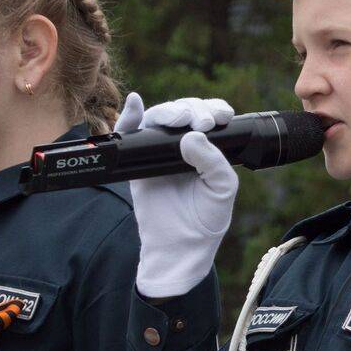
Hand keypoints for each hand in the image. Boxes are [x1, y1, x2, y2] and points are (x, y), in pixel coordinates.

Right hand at [117, 92, 239, 298]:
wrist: (180, 247)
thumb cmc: (205, 218)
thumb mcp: (222, 186)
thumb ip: (212, 160)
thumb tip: (192, 134)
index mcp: (207, 148)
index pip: (208, 116)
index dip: (213, 110)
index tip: (219, 118)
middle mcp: (183, 145)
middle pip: (184, 111)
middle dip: (193, 110)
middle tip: (201, 123)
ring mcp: (158, 151)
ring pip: (159, 118)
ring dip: (168, 111)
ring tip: (178, 119)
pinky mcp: (137, 161)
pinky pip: (130, 133)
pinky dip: (129, 116)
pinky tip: (135, 103)